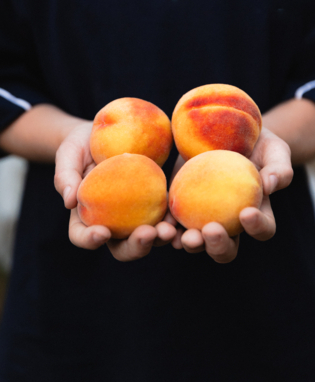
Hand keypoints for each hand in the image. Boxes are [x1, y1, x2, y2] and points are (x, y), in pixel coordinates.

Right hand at [54, 121, 176, 260]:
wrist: (105, 134)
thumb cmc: (81, 145)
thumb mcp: (68, 154)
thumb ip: (65, 175)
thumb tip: (69, 201)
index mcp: (84, 217)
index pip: (82, 236)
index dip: (90, 239)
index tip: (102, 232)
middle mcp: (111, 223)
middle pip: (121, 247)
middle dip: (135, 246)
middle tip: (147, 234)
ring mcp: (134, 216)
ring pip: (147, 238)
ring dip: (159, 239)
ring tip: (169, 230)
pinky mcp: (153, 203)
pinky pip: (165, 217)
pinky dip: (173, 221)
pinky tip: (181, 216)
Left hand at [171, 127, 293, 262]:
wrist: (226, 130)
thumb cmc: (257, 143)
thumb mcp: (274, 150)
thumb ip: (279, 168)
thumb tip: (271, 185)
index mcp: (257, 214)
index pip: (262, 230)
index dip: (257, 227)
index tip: (246, 212)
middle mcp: (228, 223)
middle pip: (226, 248)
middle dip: (218, 246)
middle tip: (210, 230)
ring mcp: (202, 217)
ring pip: (196, 242)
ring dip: (188, 243)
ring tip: (181, 236)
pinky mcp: (179, 205)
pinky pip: (171, 222)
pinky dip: (165, 227)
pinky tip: (160, 224)